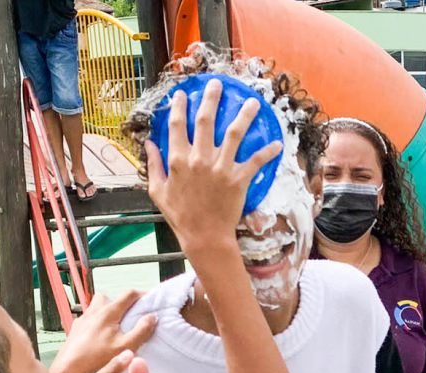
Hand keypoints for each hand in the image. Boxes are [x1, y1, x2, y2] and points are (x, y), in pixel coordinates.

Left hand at [55, 290, 155, 372]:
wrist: (69, 368)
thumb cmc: (97, 358)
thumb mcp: (126, 346)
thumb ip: (142, 330)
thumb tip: (152, 317)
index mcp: (108, 312)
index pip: (128, 294)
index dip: (141, 294)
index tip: (150, 300)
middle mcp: (94, 311)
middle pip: (109, 297)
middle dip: (121, 302)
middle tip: (129, 314)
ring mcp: (83, 318)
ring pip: (97, 305)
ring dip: (107, 310)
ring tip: (115, 325)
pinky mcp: (76, 328)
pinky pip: (89, 317)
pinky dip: (97, 320)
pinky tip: (101, 335)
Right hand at [144, 79, 282, 257]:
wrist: (204, 237)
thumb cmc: (180, 216)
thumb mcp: (158, 191)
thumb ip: (154, 165)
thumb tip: (148, 143)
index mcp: (178, 159)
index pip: (177, 124)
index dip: (179, 106)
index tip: (182, 93)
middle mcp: (199, 159)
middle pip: (206, 120)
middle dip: (211, 98)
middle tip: (217, 84)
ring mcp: (220, 168)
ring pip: (234, 133)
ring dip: (244, 115)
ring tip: (252, 102)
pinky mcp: (238, 180)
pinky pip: (255, 161)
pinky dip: (267, 152)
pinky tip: (277, 143)